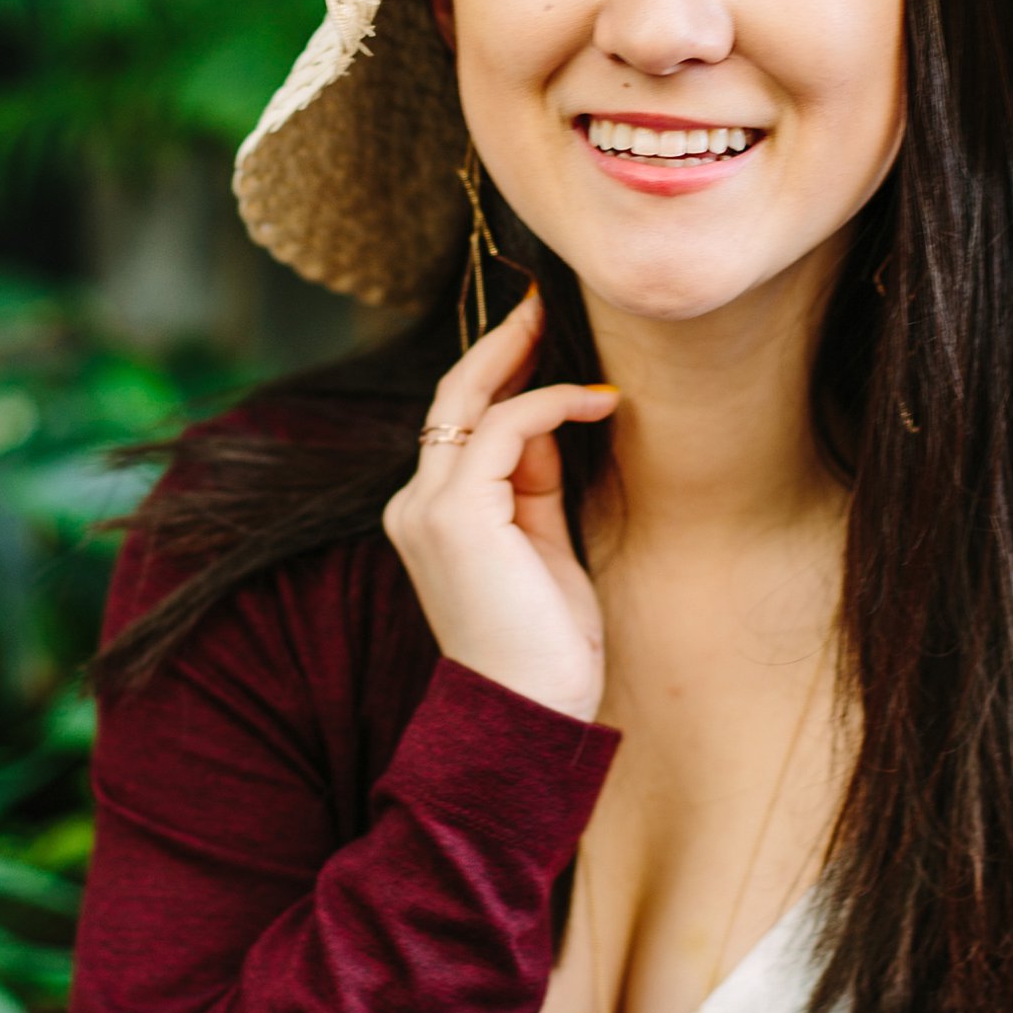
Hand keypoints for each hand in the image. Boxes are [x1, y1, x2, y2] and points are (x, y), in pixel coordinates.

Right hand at [381, 287, 621, 721]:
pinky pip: (501, 432)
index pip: (459, 425)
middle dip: (501, 345)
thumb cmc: (544, 645)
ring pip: (470, 405)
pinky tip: (597, 402)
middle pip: (453, 399)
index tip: (534, 329)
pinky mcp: (454, 515)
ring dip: (525, 363)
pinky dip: (550, 406)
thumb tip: (549, 423)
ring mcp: (427, 508)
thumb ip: (533, 485)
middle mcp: (415, 504)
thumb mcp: (543, 547)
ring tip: (565, 330)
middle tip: (540, 301)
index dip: (498, 372)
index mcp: (430, 514)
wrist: (527, 711)